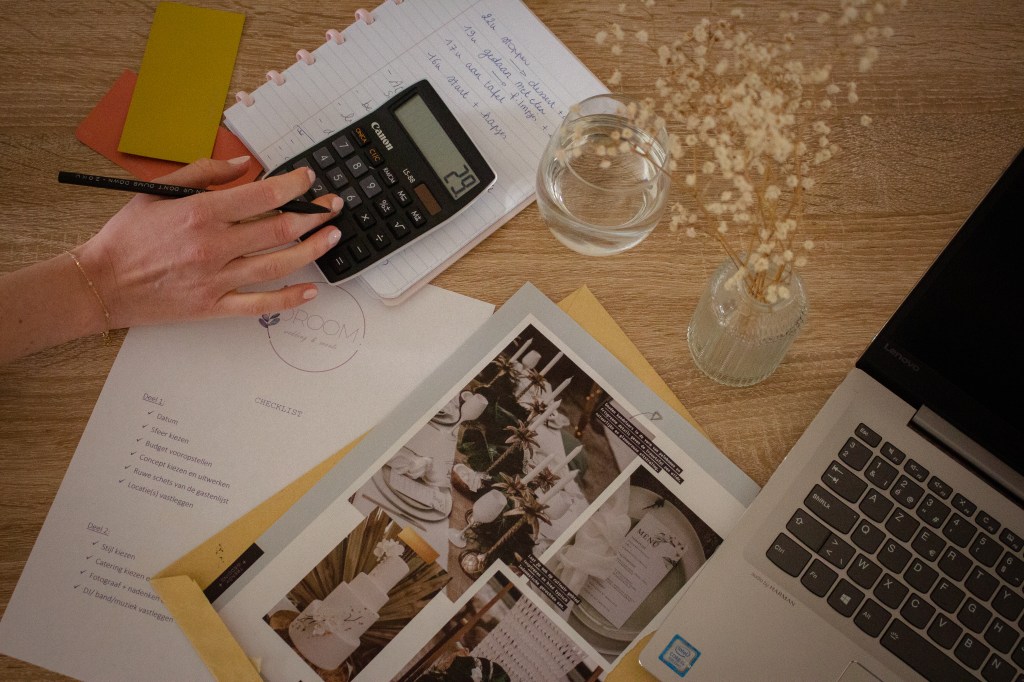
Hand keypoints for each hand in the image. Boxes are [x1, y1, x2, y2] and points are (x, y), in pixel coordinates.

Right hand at [74, 156, 341, 328]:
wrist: (101, 283)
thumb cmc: (128, 236)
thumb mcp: (158, 191)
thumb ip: (203, 172)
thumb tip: (243, 163)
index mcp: (200, 213)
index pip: (261, 195)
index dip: (293, 186)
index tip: (309, 180)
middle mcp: (213, 246)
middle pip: (278, 229)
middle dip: (313, 215)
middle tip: (333, 207)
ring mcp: (216, 279)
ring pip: (278, 264)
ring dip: (312, 250)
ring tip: (333, 236)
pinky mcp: (214, 306)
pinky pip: (260, 304)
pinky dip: (289, 298)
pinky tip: (312, 289)